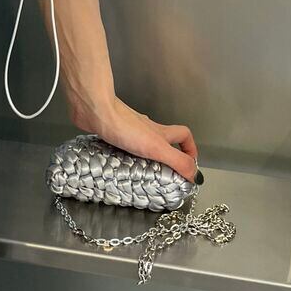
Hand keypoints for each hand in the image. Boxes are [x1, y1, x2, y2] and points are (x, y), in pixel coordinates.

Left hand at [69, 94, 199, 183]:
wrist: (95, 112)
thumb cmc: (125, 127)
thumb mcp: (157, 148)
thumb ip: (177, 161)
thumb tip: (195, 175)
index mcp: (160, 132)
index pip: (183, 136)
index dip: (190, 149)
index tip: (190, 165)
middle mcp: (146, 130)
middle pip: (163, 141)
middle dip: (166, 158)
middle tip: (164, 176)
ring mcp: (128, 131)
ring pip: (141, 146)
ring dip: (144, 161)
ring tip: (141, 179)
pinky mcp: (111, 134)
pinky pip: (121, 148)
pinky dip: (124, 159)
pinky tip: (119, 169)